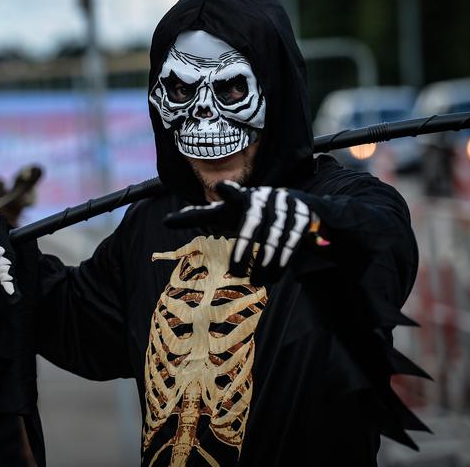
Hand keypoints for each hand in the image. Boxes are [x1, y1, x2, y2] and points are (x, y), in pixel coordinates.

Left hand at [164, 181, 315, 272]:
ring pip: (274, 234)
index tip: (221, 188)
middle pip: (252, 222)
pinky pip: (292, 240)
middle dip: (245, 246)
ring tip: (254, 281)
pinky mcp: (303, 217)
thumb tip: (164, 220)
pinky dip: (283, 260)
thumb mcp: (227, 212)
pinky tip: (273, 277)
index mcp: (242, 196)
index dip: (229, 191)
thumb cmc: (253, 213)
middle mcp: (264, 197)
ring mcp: (285, 206)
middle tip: (235, 271)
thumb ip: (198, 216)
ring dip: (265, 260)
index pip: (233, 194)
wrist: (305, 209)